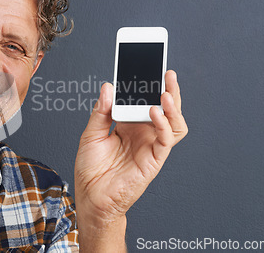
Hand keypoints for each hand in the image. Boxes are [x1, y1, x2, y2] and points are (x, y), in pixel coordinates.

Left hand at [74, 70, 187, 241]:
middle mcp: (142, 132)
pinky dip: (164, 124)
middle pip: (162, 107)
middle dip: (167, 89)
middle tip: (165, 72)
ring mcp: (150, 145)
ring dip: (173, 105)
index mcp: (127, 125)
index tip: (145, 65)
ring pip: (173, 121)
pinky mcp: (154, 159)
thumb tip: (109, 87)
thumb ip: (101, 112)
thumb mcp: (91, 134)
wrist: (91, 197)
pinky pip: (167, 139)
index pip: (142, 100)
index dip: (146, 84)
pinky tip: (154, 112)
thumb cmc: (90, 169)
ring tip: (165, 91)